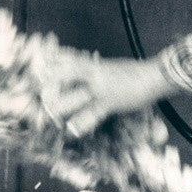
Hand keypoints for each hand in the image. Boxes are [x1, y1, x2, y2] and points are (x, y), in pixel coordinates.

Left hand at [47, 55, 172, 137]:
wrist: (156, 75)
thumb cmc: (135, 72)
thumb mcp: (111, 66)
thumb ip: (94, 69)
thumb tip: (80, 71)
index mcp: (93, 64)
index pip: (64, 61)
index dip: (48, 67)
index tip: (35, 73)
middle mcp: (93, 74)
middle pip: (61, 78)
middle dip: (48, 89)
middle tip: (38, 99)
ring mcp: (100, 88)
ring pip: (72, 98)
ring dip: (60, 109)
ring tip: (50, 117)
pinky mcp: (109, 102)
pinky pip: (91, 114)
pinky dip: (80, 124)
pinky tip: (72, 130)